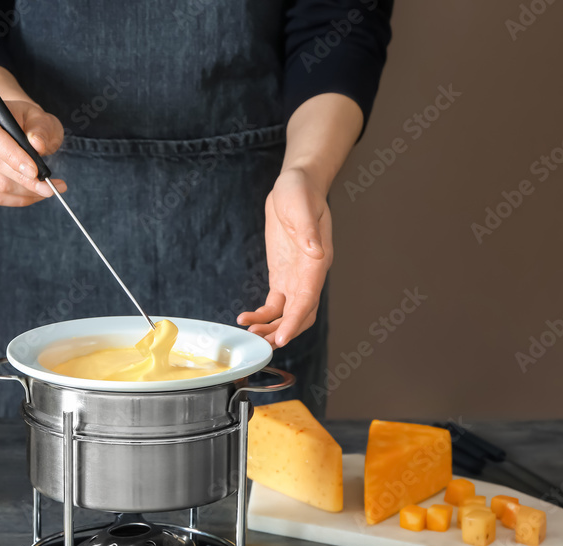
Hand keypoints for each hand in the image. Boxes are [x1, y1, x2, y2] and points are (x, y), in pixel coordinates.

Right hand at [0, 99, 66, 205]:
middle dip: (26, 181)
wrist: (20, 127)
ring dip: (26, 193)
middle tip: (51, 187)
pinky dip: (17, 199)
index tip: (35, 172)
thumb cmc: (31, 123)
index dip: (13, 157)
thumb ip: (41, 130)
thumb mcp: (43, 120)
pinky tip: (33, 195)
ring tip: (47, 190)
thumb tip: (37, 145)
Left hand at [237, 167, 332, 347]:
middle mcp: (309, 274)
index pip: (308, 299)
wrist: (295, 185)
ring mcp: (296, 277)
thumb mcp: (301, 206)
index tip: (282, 338)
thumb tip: (316, 254)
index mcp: (317, 262)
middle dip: (282, 332)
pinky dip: (263, 315)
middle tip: (260, 343)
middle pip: (300, 314)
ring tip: (250, 333)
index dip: (295, 321)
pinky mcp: (282, 276)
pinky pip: (275, 304)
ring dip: (271, 328)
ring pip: (288, 314)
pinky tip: (246, 319)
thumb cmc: (300, 192)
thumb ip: (308, 230)